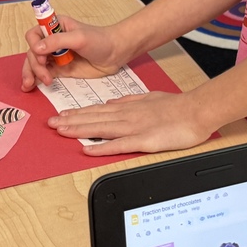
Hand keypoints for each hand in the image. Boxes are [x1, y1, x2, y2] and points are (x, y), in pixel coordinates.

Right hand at [21, 14, 133, 90]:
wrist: (115, 54)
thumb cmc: (100, 40)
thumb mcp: (79, 38)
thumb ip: (57, 41)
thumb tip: (36, 49)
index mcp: (55, 27)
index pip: (34, 34)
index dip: (34, 46)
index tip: (42, 57)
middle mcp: (52, 41)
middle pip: (32, 51)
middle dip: (33, 64)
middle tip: (44, 76)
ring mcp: (55, 56)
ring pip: (35, 63)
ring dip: (31, 73)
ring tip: (31, 85)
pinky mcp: (60, 69)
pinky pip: (43, 73)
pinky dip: (35, 79)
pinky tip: (31, 86)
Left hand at [46, 91, 212, 154]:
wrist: (197, 110)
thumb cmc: (177, 106)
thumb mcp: (150, 98)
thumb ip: (130, 101)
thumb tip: (112, 104)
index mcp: (129, 107)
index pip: (97, 111)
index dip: (77, 114)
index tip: (60, 115)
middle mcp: (127, 116)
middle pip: (94, 119)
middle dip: (70, 121)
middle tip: (49, 124)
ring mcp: (134, 128)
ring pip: (101, 129)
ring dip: (79, 130)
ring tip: (59, 131)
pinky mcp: (144, 140)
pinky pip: (119, 145)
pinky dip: (101, 147)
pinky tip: (86, 149)